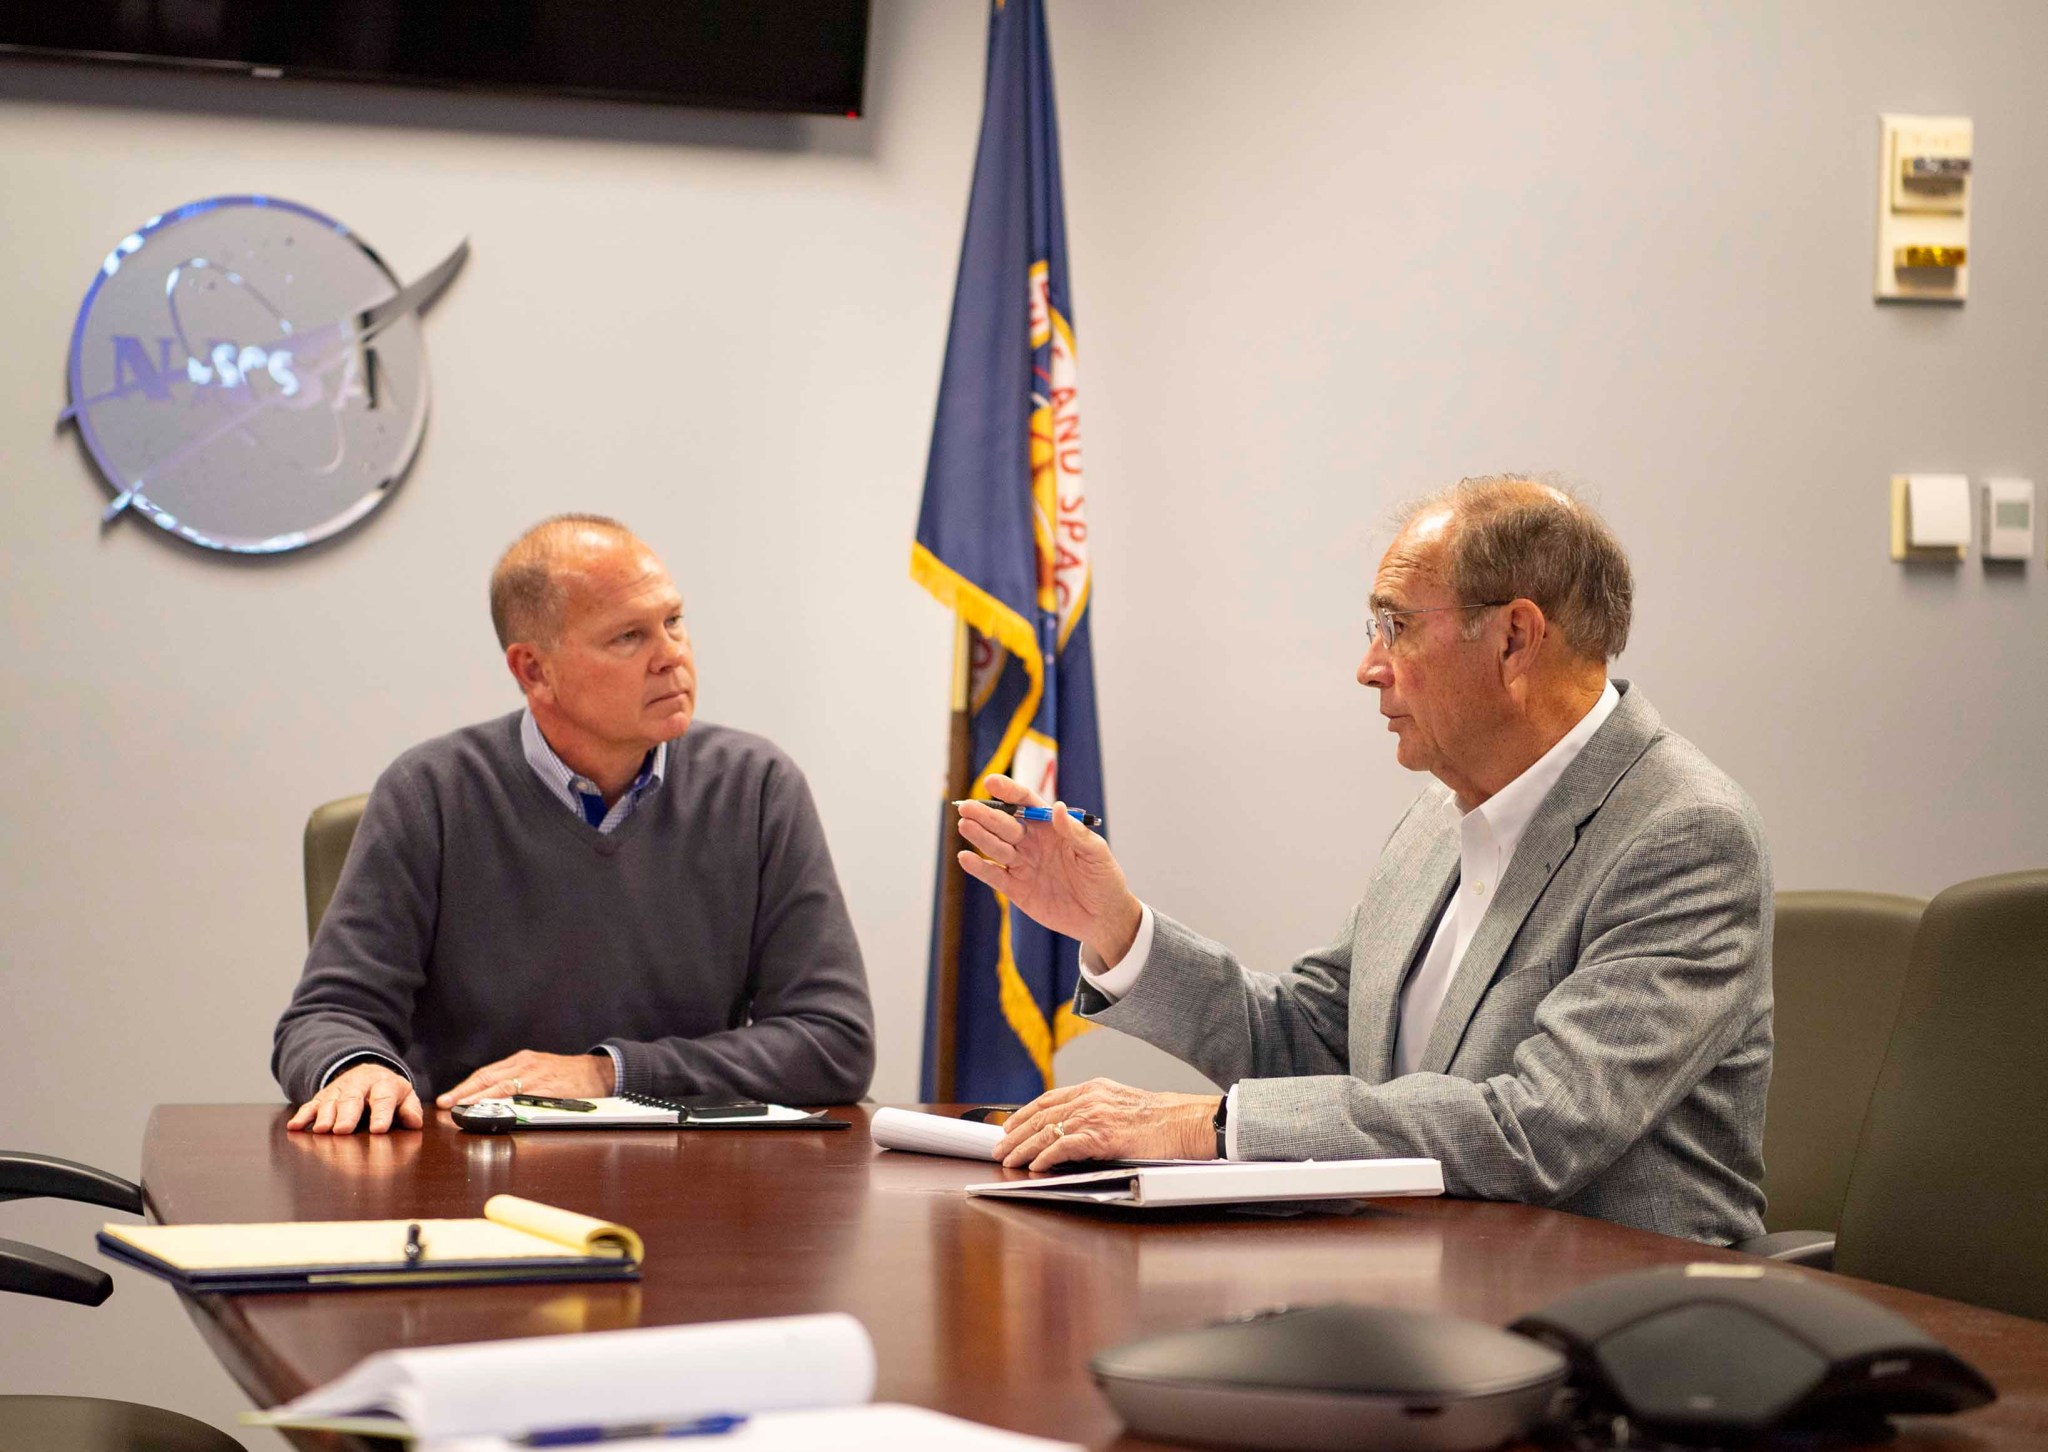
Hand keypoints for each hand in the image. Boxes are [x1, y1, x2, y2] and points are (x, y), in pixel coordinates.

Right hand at [286, 1062, 422, 1135]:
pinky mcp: (323, 1096)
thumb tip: (414, 1122)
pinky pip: (311, 1105)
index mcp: (383, 1084)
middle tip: (343, 1130)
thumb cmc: (388, 1091)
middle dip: (347, 1115)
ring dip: (325, 1116)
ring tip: (322, 1130)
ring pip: (331, 1102)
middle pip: (352, 1099)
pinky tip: (295, 1126)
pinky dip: (303, 1115)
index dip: (382, 1114)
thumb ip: (410, 1108)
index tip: (379, 1130)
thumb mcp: (404, 1095)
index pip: (384, 1099)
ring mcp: (339, 1090)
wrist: (366, 1071)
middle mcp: (359, 1085)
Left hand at [436, 1050, 615, 1108]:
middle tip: (447, 1105)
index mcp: (521, 1061)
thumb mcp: (538, 1069)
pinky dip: (509, 1105)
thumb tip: (488, 1096)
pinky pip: (526, 1099)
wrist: (598, 1072)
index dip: (465, 1086)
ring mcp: (538, 1078)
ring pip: (504, 1088)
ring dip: (481, 1099)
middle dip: (465, 1093)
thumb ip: (517, 1079)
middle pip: (490, 1079)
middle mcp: (526, 1066)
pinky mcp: (550, 1090)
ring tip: (465, 1109)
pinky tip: (497, 1113)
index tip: (447, 1099)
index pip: (486, 1073)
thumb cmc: (566, 1073)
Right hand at [956, 774, 1143, 963]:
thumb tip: (1057, 807)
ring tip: (964, 824)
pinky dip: (979, 868)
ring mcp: (1023, 865)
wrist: (1103, 918)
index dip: (1008, 792)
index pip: (1025, 804)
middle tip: (967, 806)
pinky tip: (965, 857)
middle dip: (986, 814)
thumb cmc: (1104, 880)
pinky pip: (994, 875)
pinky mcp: (1017, 889)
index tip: (991, 782)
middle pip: (1004, 824)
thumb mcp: (1096, 853)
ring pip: (996, 847)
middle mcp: (1032, 843)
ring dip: (980, 836)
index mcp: (1051, 828)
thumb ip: (1075, 832)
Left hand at [993, 1077, 1220, 1169]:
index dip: (1024, 1112)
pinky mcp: (1101, 1137)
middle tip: (999, 1147)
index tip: (1009, 1125)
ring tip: (1008, 1159)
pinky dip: (1045, 1157)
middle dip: (1014, 1133)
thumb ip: (1099, 1110)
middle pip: (1040, 1115)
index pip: (1049, 1099)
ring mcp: (1094, 1116)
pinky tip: (1035, 1166)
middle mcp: (1090, 1098)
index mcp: (1095, 1088)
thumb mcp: (1124, 1104)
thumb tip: (1079, 1128)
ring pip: (1046, 1131)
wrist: (1187, 1121)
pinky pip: (1063, 1147)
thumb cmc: (1164, 1118)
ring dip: (1023, 1148)